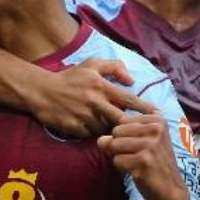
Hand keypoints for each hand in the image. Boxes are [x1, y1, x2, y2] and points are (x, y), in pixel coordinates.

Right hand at [26, 59, 156, 137]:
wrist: (41, 91)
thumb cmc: (70, 77)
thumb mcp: (91, 64)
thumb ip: (114, 67)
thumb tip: (131, 80)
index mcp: (100, 86)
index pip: (128, 98)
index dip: (144, 107)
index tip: (157, 114)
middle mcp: (94, 102)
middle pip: (121, 118)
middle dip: (132, 125)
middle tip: (143, 130)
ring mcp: (84, 116)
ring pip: (106, 129)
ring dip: (112, 130)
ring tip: (118, 131)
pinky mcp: (74, 128)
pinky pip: (91, 135)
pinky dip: (95, 133)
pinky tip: (97, 131)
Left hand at [99, 114, 191, 199]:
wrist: (171, 191)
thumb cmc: (156, 164)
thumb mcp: (146, 140)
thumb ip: (122, 131)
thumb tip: (101, 140)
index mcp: (158, 119)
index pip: (122, 119)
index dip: (125, 135)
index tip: (140, 145)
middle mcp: (156, 128)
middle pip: (117, 131)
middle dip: (121, 145)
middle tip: (140, 156)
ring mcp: (150, 144)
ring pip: (114, 144)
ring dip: (121, 157)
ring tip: (138, 163)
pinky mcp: (143, 161)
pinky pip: (116, 160)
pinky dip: (123, 168)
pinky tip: (138, 172)